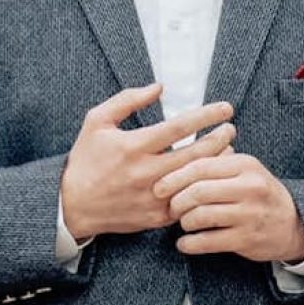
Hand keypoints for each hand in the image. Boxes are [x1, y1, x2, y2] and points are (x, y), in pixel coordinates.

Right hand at [60, 84, 235, 239]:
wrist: (71, 205)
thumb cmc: (85, 159)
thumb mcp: (97, 121)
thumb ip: (128, 100)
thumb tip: (159, 87)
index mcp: (133, 147)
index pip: (179, 127)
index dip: (206, 116)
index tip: (225, 108)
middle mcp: (145, 173)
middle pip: (195, 154)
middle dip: (219, 138)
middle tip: (231, 127)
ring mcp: (152, 197)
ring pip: (195, 180)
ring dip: (216, 163)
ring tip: (228, 149)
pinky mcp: (156, 217)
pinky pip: (187, 202)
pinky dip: (202, 188)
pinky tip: (211, 176)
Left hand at [154, 152, 303, 262]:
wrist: (294, 223)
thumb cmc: (259, 192)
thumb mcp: (244, 170)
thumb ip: (215, 161)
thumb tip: (174, 158)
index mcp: (245, 165)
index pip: (201, 166)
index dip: (175, 177)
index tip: (159, 187)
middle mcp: (249, 187)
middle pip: (198, 191)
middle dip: (177, 201)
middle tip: (171, 208)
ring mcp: (249, 214)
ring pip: (201, 216)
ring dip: (184, 222)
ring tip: (183, 223)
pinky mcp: (247, 239)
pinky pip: (208, 242)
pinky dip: (190, 243)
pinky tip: (185, 243)